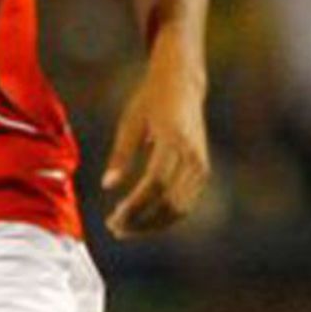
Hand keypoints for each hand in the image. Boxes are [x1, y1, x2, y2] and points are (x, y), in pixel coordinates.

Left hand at [100, 41, 208, 238]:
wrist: (184, 83)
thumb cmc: (151, 99)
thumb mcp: (131, 121)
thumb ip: (121, 154)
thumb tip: (108, 186)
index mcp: (173, 139)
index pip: (155, 184)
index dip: (134, 206)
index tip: (113, 219)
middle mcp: (192, 154)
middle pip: (168, 201)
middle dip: (141, 221)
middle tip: (114, 228)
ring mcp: (201, 164)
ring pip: (179, 208)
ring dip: (153, 223)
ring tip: (126, 227)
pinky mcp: (203, 169)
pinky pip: (186, 202)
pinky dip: (166, 216)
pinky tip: (144, 218)